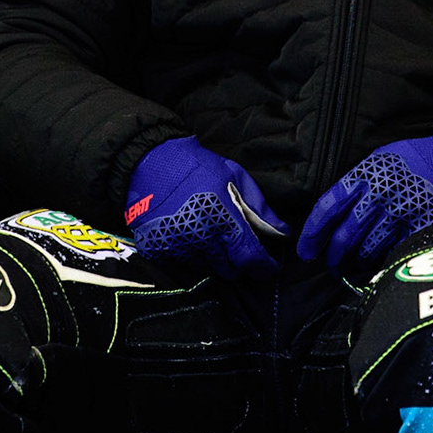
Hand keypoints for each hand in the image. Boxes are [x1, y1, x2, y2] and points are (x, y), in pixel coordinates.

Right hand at [125, 136, 289, 277]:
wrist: (149, 162)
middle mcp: (202, 240)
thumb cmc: (197, 166)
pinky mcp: (159, 250)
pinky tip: (192, 235)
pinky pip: (183, 263)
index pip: (250, 259)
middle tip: (239, 248)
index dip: (263, 267)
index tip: (268, 267)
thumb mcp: (235, 178)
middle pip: (230, 270)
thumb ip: (260, 209)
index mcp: (224, 222)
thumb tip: (282, 232)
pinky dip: (192, 255)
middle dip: (239, 263)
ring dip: (215, 259)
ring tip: (212, 236)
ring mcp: (178, 247)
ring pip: (207, 269)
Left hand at [296, 132, 432, 271]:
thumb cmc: (415, 160)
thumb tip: (331, 218)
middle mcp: (381, 194)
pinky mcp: (423, 227)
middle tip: (332, 264)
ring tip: (357, 264)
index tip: (306, 250)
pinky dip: (384, 263)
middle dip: (334, 256)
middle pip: (345, 235)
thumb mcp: (380, 160)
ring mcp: (403, 213)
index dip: (312, 233)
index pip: (328, 207)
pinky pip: (396, 254)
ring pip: (367, 249)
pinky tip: (380, 266)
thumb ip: (357, 186)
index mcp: (366, 175)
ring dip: (358, 262)